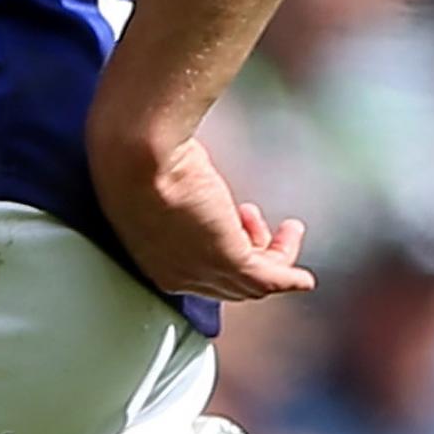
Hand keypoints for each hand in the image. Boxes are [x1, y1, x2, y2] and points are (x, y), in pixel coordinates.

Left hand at [89, 132, 314, 302]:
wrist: (134, 153)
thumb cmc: (130, 152)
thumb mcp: (147, 172)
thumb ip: (162, 180)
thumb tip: (174, 161)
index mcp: (148, 255)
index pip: (192, 271)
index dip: (217, 251)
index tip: (232, 227)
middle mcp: (175, 272)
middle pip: (225, 282)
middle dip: (248, 254)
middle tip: (257, 226)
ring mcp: (203, 269)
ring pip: (251, 280)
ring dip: (275, 257)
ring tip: (287, 231)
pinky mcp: (230, 258)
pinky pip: (269, 279)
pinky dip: (289, 276)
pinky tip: (302, 278)